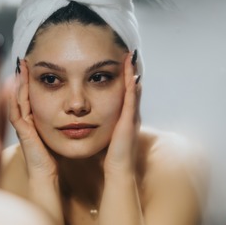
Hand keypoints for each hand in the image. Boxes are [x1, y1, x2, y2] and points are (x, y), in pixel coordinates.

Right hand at [9, 59, 57, 178]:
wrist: (46, 175)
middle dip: (21, 77)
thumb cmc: (54, 156)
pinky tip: (15, 87)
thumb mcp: (57, 132)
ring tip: (20, 68)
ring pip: (16, 100)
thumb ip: (62, 120)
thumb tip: (75, 107)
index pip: (28, 95)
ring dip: (17, 84)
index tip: (32, 64)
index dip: (29, 80)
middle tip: (23, 60)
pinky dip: (15, 99)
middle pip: (20, 94)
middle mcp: (24, 121)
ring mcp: (21, 126)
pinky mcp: (22, 132)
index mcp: (32, 120)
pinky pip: (16, 112)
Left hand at [103, 51, 140, 175]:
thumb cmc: (110, 157)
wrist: (118, 171)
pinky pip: (131, 99)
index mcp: (123, 118)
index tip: (121, 64)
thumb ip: (103, 127)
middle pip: (132, 88)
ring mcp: (132, 117)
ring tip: (131, 57)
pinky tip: (131, 73)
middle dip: (131, 71)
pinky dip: (131, 85)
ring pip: (133, 90)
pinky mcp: (129, 120)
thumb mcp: (106, 137)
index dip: (124, 79)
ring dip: (132, 73)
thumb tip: (92, 119)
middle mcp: (130, 115)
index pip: (124, 94)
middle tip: (130, 54)